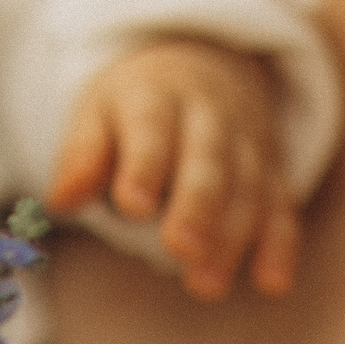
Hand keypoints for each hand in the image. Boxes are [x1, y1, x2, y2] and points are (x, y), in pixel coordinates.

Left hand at [47, 39, 300, 300]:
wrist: (205, 59)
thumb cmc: (137, 104)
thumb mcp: (98, 113)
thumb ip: (82, 156)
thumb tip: (62, 199)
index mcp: (156, 97)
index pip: (151, 129)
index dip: (144, 167)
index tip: (132, 205)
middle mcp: (210, 116)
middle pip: (208, 161)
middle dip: (196, 206)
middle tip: (180, 248)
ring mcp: (247, 142)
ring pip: (247, 188)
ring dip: (232, 237)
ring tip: (207, 284)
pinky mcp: (273, 170)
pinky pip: (281, 206)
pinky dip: (279, 245)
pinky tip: (271, 282)